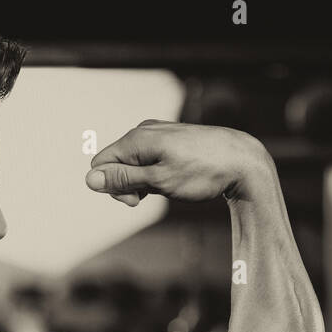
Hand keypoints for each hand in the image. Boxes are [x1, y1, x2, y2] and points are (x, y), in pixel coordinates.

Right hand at [84, 120, 271, 206]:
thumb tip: (90, 179)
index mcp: (136, 139)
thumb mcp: (159, 181)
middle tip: (150, 198)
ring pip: (132, 162)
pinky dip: (153, 174)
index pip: (100, 164)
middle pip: (114, 163)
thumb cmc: (202, 172)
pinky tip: (171, 180)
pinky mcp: (170, 140)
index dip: (112, 187)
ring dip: (140, 181)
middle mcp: (144, 131)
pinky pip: (148, 158)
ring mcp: (158, 134)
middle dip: (126, 185)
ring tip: (165, 188)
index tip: (137, 200)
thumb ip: (123, 180)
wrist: (242, 161)